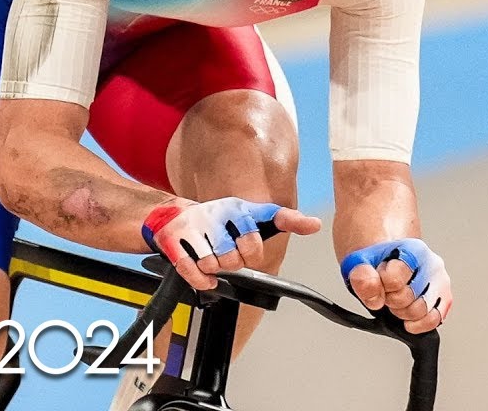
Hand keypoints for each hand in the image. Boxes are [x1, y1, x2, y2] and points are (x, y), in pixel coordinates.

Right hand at [142, 197, 320, 290]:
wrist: (172, 215)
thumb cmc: (220, 219)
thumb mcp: (253, 214)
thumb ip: (285, 219)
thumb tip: (315, 224)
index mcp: (239, 208)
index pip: (258, 231)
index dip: (262, 244)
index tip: (276, 240)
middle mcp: (217, 215)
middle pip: (236, 258)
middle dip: (234, 263)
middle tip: (229, 255)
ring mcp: (195, 227)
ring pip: (215, 264)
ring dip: (215, 268)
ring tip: (212, 257)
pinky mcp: (174, 241)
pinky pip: (192, 271)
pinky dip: (201, 279)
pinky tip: (205, 275)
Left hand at [341, 239, 451, 333]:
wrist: (388, 259)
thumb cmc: (377, 261)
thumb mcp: (359, 262)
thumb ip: (362, 277)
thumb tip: (375, 296)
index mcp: (413, 249)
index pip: (394, 280)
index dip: (380, 286)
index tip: (378, 280)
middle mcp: (432, 264)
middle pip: (409, 298)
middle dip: (390, 301)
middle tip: (386, 291)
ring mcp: (441, 282)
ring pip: (422, 312)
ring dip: (403, 313)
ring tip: (396, 301)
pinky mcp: (445, 299)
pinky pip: (434, 320)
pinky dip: (417, 324)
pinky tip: (406, 317)